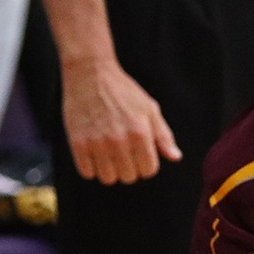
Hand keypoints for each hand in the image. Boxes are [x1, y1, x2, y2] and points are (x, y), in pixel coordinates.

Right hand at [61, 56, 180, 184]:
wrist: (90, 74)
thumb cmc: (123, 91)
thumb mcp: (149, 108)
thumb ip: (163, 135)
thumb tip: (175, 157)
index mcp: (140, 132)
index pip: (149, 170)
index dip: (146, 164)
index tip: (140, 154)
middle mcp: (119, 140)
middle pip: (129, 177)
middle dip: (129, 168)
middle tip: (123, 152)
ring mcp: (97, 143)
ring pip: (108, 178)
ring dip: (110, 170)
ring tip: (108, 154)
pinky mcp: (78, 143)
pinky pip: (86, 172)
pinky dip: (91, 167)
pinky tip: (94, 152)